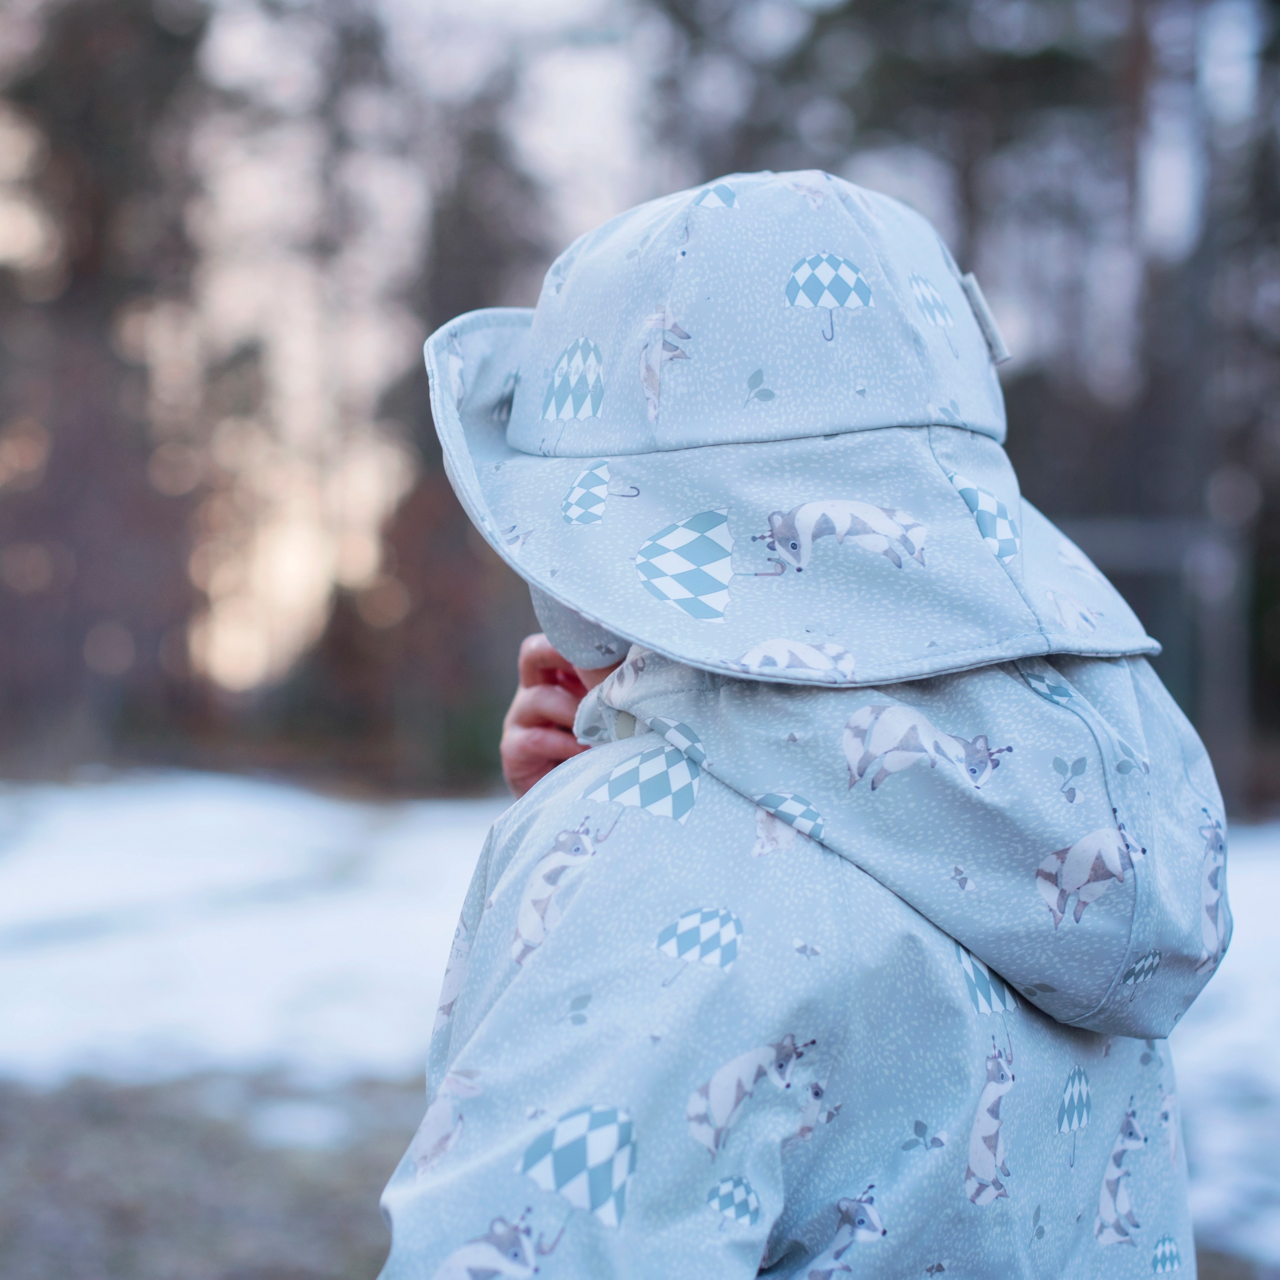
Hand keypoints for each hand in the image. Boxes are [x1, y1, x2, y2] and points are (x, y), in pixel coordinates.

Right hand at [500, 633, 620, 797]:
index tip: (609, 639)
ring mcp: (521, 718)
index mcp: (563, 675)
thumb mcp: (616, 716)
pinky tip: (588, 753)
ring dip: (576, 712)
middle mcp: (537, 690)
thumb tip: (644, 667)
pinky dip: (565, 745)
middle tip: (595, 674)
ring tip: (602, 729)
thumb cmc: (607, 754)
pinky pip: (536, 738)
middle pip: (533, 652)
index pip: (560, 639)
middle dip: (561, 656)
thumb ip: (619, 690)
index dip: (580, 638)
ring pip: (539, 698)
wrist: (578, 806)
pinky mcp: (514, 749)